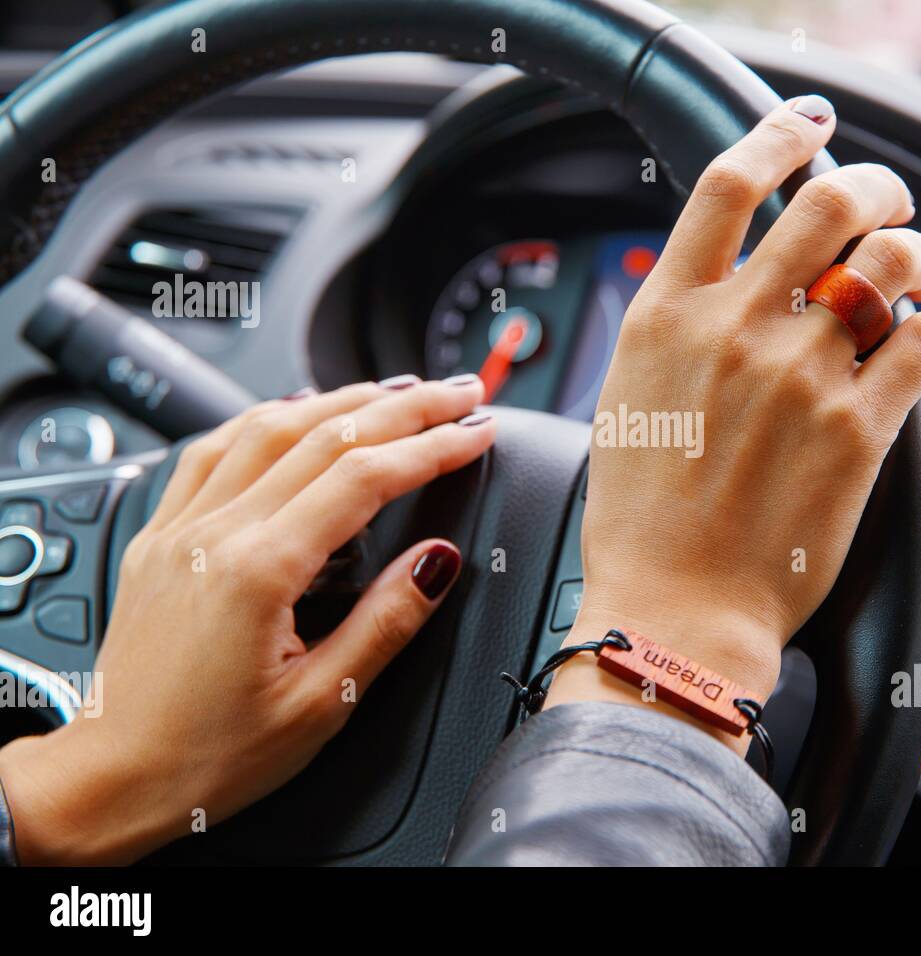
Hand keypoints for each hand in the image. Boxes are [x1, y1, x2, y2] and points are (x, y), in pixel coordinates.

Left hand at [0, 376, 494, 864]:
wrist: (112, 778)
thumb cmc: (206, 756)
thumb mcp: (322, 704)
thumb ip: (386, 622)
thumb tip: (436, 562)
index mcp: (258, 571)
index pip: (364, 477)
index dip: (432, 445)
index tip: (477, 431)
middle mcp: (213, 534)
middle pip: (325, 434)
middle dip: (405, 407)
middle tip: (458, 393)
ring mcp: (180, 529)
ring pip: (268, 427)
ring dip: (341, 399)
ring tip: (396, 392)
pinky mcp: (160, 538)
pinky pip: (213, 449)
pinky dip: (265, 419)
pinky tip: (293, 412)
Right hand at [546, 95, 920, 748]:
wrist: (675, 610)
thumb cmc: (643, 522)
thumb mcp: (628, 401)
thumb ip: (677, 334)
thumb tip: (726, 292)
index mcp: (667, 316)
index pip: (727, 185)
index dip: (778, 138)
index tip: (808, 128)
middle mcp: (736, 329)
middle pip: (828, 201)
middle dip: (874, 186)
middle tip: (886, 203)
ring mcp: (801, 375)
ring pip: (894, 263)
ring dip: (919, 255)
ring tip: (920, 275)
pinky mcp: (859, 429)